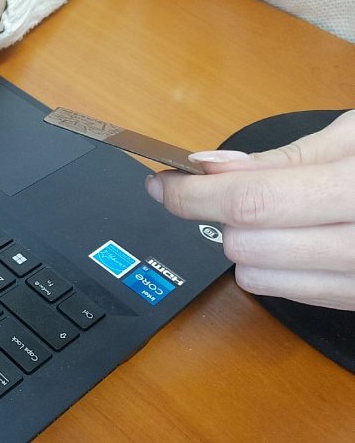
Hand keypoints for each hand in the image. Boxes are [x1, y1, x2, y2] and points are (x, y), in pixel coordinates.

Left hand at [145, 110, 354, 310]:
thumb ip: (282, 158)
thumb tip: (209, 166)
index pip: (250, 202)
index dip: (191, 193)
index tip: (161, 182)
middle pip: (245, 244)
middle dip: (220, 214)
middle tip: (227, 188)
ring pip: (256, 278)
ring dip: (244, 243)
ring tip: (275, 213)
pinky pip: (286, 295)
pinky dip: (270, 267)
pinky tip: (292, 239)